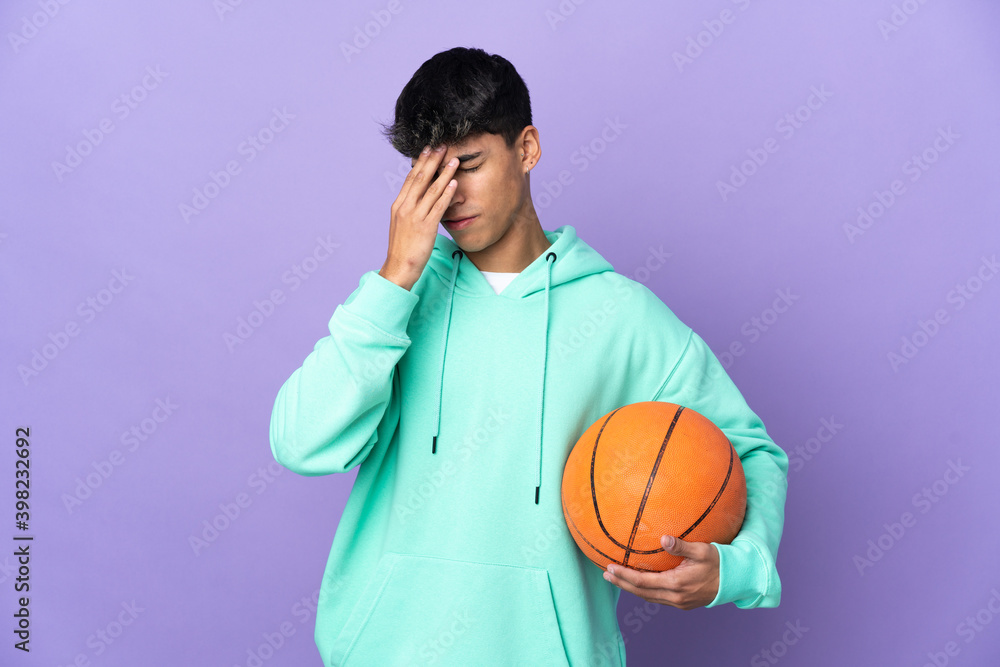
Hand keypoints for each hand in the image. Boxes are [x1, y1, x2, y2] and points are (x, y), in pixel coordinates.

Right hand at [379, 144, 460, 290]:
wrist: (399, 268)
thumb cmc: (403, 248)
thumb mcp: (402, 224)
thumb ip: (410, 209)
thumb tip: (419, 197)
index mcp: (399, 205)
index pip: (410, 178)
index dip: (420, 162)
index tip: (428, 149)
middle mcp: (405, 207)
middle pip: (420, 178)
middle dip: (432, 161)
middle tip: (442, 145)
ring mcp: (415, 216)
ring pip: (431, 189)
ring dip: (444, 173)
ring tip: (454, 160)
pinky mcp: (426, 227)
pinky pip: (438, 206)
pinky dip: (446, 193)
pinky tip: (454, 183)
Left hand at [602, 535, 719, 609]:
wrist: (736, 581)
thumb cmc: (719, 562)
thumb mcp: (702, 550)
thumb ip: (682, 545)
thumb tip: (664, 538)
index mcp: (676, 584)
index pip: (643, 582)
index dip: (625, 576)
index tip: (610, 568)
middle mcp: (675, 597)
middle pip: (641, 592)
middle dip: (622, 583)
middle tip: (606, 574)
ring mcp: (678, 602)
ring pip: (648, 597)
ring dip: (630, 588)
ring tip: (616, 578)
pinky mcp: (682, 603)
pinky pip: (657, 597)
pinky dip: (643, 590)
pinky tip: (638, 581)